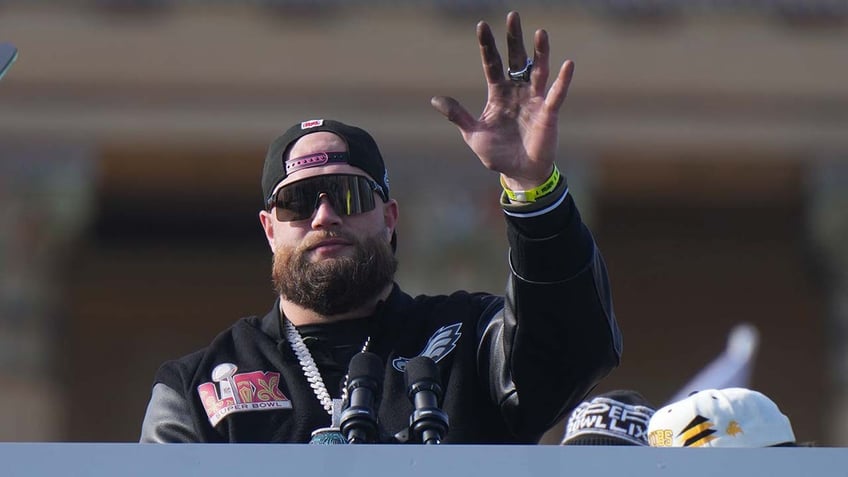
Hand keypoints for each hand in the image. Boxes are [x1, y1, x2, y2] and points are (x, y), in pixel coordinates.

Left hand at [431, 11, 573, 190]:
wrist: (519, 173)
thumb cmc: (497, 154)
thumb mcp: (473, 134)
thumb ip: (459, 116)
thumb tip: (435, 99)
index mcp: (498, 94)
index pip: (491, 64)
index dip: (487, 46)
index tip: (482, 25)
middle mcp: (517, 92)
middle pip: (516, 59)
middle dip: (514, 39)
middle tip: (513, 16)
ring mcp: (534, 100)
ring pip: (538, 70)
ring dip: (540, 52)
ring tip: (540, 32)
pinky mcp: (548, 112)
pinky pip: (556, 93)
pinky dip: (562, 80)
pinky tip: (567, 64)